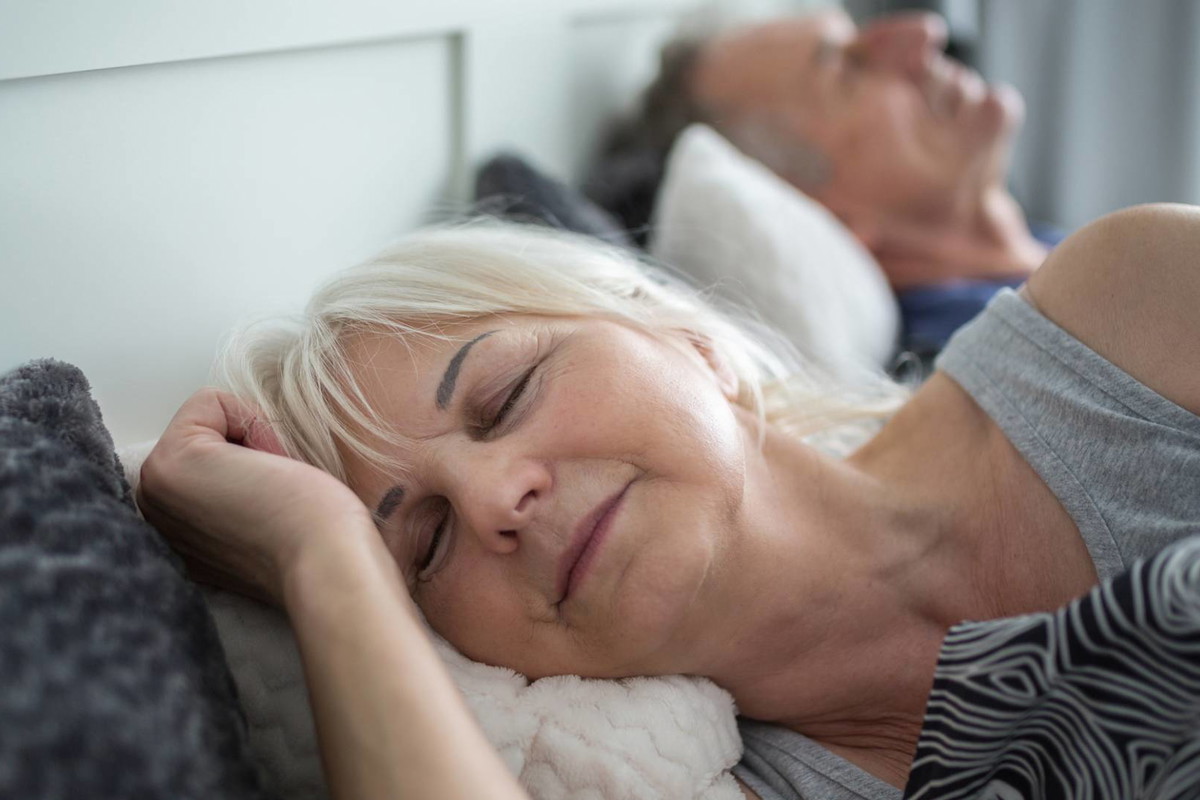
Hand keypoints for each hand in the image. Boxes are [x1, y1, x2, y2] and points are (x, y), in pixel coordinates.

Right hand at [137, 388, 376, 605]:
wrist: (328, 561)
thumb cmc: (319, 537)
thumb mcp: (261, 512)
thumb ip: (235, 491)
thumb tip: (247, 454)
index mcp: (176, 532)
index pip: (211, 456)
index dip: (256, 462)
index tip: (275, 504)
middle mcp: (154, 515)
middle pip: (205, 433)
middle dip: (249, 446)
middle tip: (276, 492)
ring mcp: (152, 491)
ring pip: (209, 419)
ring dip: (252, 439)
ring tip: (273, 485)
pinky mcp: (167, 465)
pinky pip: (209, 401)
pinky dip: (251, 420)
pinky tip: (270, 468)